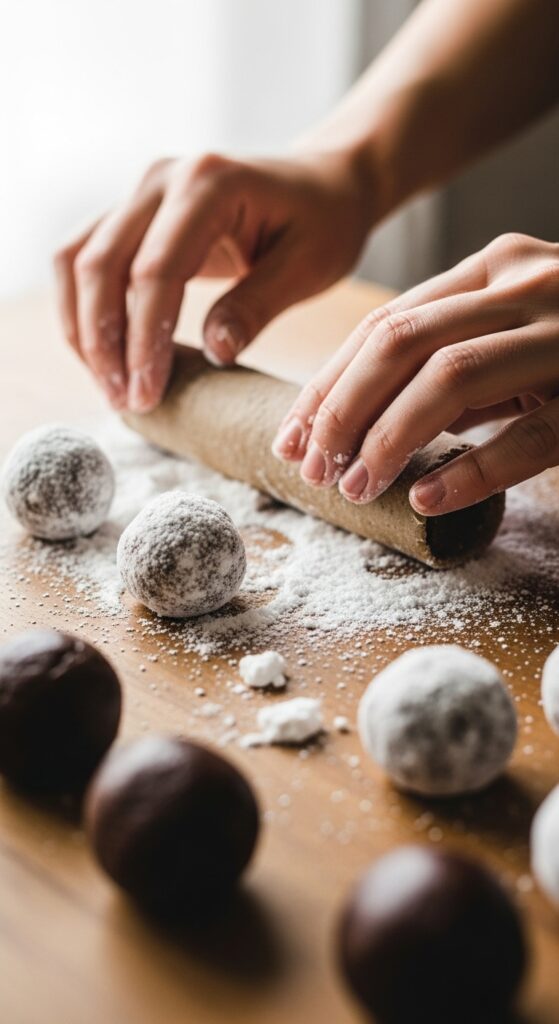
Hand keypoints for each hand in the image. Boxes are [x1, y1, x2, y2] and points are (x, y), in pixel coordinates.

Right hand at [54, 150, 373, 411]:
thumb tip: (215, 352)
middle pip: (101, 264)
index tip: (147, 394)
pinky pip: (85, 257)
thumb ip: (257, 305)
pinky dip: (84, 308)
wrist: (322, 181)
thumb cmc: (324, 222)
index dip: (144, 339)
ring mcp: (141, 191)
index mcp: (209, 183)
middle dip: (104, 342)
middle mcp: (162, 178)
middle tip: (125, 402)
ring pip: (78, 260)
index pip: (155, 270)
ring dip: (83, 328)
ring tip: (112, 388)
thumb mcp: (308, 266)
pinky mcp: (132, 211)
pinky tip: (107, 356)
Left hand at [272, 233, 558, 513]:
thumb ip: (452, 365)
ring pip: (450, 376)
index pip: (386, 324)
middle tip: (315, 470)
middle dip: (342, 411)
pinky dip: (469, 471)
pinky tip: (427, 498)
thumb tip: (369, 423)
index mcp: (494, 269)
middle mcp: (524, 285)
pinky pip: (526, 436)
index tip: (292, 437)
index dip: (328, 384)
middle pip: (401, 343)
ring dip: (389, 439)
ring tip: (359, 488)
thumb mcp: (512, 337)